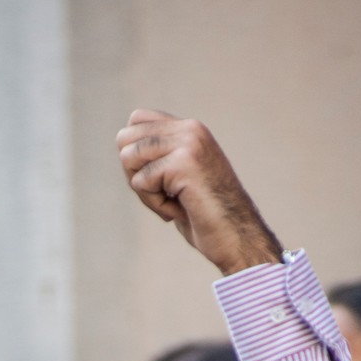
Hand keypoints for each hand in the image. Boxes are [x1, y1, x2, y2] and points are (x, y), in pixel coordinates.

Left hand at [116, 110, 281, 274]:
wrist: (238, 240)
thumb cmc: (208, 219)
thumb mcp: (180, 179)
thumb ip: (159, 158)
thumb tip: (122, 145)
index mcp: (190, 129)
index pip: (136, 120)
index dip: (134, 155)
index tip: (158, 181)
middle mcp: (190, 129)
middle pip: (125, 139)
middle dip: (134, 173)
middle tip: (164, 195)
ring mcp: (188, 143)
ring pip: (129, 158)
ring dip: (145, 192)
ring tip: (174, 203)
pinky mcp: (183, 163)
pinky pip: (141, 182)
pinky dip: (155, 205)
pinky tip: (180, 211)